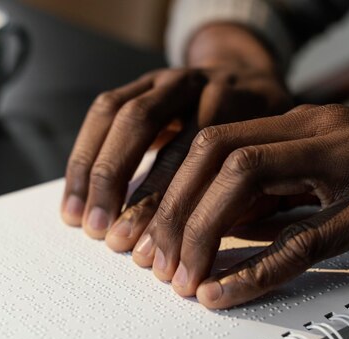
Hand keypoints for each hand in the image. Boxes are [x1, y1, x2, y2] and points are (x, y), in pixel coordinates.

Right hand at [60, 24, 292, 249]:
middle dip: (126, 187)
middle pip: (150, 126)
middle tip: (115, 240)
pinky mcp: (141, 83)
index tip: (166, 255)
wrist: (247, 73)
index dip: (179, 208)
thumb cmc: (261, 131)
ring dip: (96, 172)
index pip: (200, 154)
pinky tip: (76, 191)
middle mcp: (197, 82)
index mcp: (236, 100)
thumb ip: (249, 194)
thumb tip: (206, 245)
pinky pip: (104, 111)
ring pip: (120, 115)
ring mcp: (166, 78)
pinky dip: (85, 153)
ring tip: (81, 220)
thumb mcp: (272, 158)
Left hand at [132, 104, 348, 307]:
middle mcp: (321, 133)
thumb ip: (281, 193)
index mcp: (307, 124)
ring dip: (203, 234)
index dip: (174, 187)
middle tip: (157, 258)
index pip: (213, 142)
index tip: (156, 229)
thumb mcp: (335, 174)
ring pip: (246, 183)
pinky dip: (255, 270)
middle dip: (175, 210)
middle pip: (217, 156)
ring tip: (183, 277)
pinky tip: (225, 292)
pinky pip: (303, 239)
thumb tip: (224, 223)